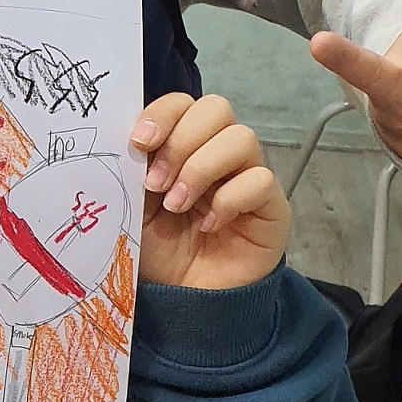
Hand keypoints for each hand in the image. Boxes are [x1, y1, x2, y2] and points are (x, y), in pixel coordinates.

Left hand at [133, 93, 289, 290]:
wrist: (182, 298)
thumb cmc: (159, 249)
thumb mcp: (133, 204)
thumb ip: (134, 167)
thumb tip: (130, 136)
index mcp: (184, 144)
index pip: (184, 103)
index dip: (163, 114)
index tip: (138, 142)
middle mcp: (219, 152)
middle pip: (216, 109)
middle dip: (180, 142)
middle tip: (155, 184)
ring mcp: (248, 176)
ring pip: (241, 138)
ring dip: (201, 169)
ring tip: (177, 206)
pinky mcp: (271, 205)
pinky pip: (260, 180)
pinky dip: (229, 200)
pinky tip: (210, 225)